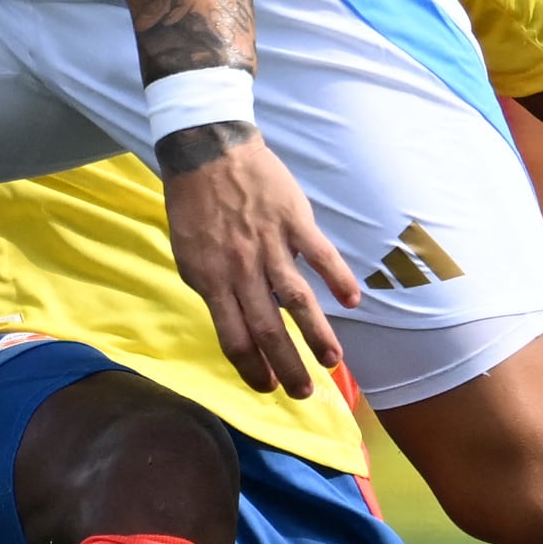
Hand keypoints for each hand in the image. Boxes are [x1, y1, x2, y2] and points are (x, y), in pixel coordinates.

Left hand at [159, 122, 360, 396]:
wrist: (207, 151)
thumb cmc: (195, 206)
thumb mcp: (190, 255)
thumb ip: (214, 288)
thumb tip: (239, 318)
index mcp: (212, 280)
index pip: (234, 338)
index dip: (252, 369)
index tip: (268, 387)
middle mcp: (241, 269)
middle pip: (267, 330)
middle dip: (288, 366)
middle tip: (305, 392)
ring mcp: (270, 245)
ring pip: (297, 300)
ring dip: (317, 335)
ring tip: (333, 361)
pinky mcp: (293, 221)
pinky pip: (320, 255)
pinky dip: (338, 278)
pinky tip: (352, 300)